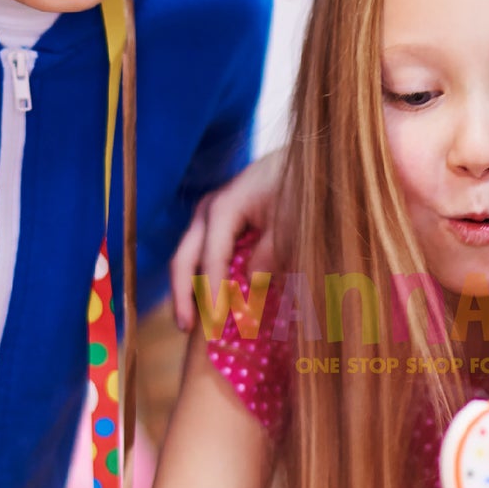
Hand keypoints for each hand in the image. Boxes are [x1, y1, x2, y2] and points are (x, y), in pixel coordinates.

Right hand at [170, 148, 285, 331]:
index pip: (211, 260)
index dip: (212, 295)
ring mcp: (209, 213)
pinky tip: (212, 299)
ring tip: (196, 322)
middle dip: (184, 296)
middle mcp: (207, 210)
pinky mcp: (218, 220)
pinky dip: (205, 276)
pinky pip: (204, 252)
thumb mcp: (289, 225)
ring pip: (190, 256)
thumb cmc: (299, 187)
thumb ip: (268, 257)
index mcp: (223, 208)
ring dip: (191, 289)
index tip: (214, 326)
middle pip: (184, 258)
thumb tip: (248, 290)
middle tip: (188, 329)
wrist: (304, 158)